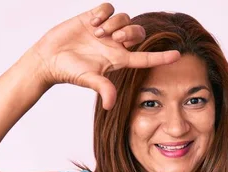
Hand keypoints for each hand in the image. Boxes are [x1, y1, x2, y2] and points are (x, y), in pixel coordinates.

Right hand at [28, 2, 180, 109]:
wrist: (49, 58)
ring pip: (124, 18)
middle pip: (138, 32)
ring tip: (97, 33)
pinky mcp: (93, 18)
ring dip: (113, 23)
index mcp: (119, 60)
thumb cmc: (68, 72)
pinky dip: (103, 12)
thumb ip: (103, 88)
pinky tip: (92, 22)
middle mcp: (115, 45)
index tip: (178, 55)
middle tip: (114, 38)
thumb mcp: (88, 80)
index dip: (162, 57)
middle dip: (130, 32)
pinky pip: (109, 7)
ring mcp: (106, 31)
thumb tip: (110, 105)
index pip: (146, 58)